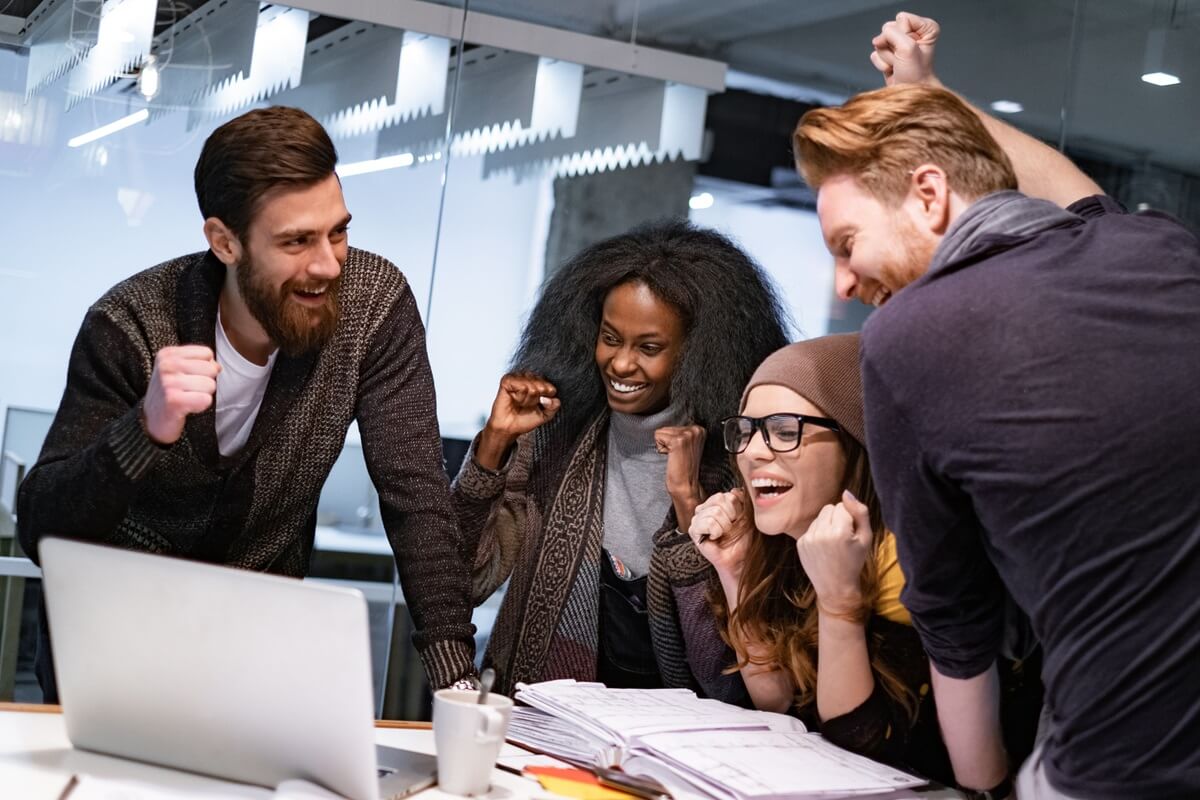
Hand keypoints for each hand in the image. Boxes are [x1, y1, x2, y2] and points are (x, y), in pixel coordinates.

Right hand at [142, 345, 219, 445]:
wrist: (152, 419)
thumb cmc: (169, 393)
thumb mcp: (179, 369)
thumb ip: (199, 362)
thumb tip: (218, 366)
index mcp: (168, 354)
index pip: (207, 353)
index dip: (205, 367)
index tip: (190, 376)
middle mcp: (166, 365)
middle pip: (211, 369)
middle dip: (205, 382)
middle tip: (189, 390)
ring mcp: (168, 382)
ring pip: (210, 385)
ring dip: (203, 395)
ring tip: (187, 398)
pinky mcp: (174, 400)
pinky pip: (206, 399)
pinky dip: (200, 406)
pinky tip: (187, 406)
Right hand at [476, 372, 559, 468]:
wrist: (509, 428)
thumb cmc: (525, 420)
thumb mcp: (545, 415)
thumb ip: (554, 406)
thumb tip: (551, 398)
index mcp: (539, 383)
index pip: (550, 387)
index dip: (545, 399)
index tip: (537, 405)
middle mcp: (529, 378)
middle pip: (542, 386)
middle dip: (535, 400)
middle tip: (527, 405)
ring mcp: (518, 378)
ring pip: (532, 387)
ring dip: (526, 400)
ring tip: (520, 403)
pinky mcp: (507, 380)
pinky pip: (521, 387)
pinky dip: (519, 396)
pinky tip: (514, 399)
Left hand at [655, 424, 704, 502]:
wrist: (686, 486)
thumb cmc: (685, 469)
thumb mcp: (688, 447)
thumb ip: (682, 434)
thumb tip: (667, 427)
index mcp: (699, 430)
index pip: (673, 426)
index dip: (673, 441)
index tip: (682, 453)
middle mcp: (696, 430)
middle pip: (667, 427)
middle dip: (668, 442)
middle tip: (678, 456)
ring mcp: (687, 435)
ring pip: (661, 431)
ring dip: (665, 446)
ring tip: (675, 457)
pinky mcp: (678, 441)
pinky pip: (657, 436)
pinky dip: (661, 449)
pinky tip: (671, 457)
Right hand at [688, 489, 752, 579]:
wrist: (738, 558)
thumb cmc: (741, 539)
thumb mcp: (746, 516)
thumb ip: (742, 500)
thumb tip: (736, 490)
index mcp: (716, 503)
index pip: (727, 494)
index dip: (737, 509)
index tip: (737, 520)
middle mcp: (705, 508)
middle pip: (720, 499)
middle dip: (731, 516)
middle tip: (730, 528)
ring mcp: (697, 518)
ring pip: (715, 511)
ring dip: (725, 526)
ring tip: (723, 534)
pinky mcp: (693, 530)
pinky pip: (708, 523)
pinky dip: (716, 531)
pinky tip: (715, 537)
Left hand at [795, 490, 872, 617]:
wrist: (836, 588)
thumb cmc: (854, 562)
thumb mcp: (866, 538)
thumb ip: (860, 512)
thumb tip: (846, 492)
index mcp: (839, 532)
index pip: (842, 506)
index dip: (850, 518)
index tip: (852, 533)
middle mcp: (821, 534)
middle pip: (829, 508)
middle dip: (837, 518)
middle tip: (843, 536)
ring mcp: (808, 539)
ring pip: (819, 516)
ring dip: (827, 524)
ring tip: (834, 542)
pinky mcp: (800, 543)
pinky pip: (811, 527)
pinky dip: (818, 533)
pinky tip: (824, 548)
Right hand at [870, 12, 940, 86]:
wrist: (910, 96)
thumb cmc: (915, 74)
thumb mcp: (907, 48)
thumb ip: (892, 33)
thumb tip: (877, 39)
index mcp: (925, 28)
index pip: (902, 18)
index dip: (901, 35)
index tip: (909, 50)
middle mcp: (913, 34)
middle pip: (889, 29)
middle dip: (892, 47)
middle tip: (902, 59)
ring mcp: (899, 46)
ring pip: (880, 42)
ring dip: (887, 58)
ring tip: (898, 66)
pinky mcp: (889, 56)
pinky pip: (876, 54)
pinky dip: (882, 64)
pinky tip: (892, 70)